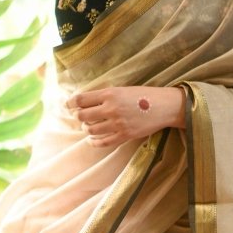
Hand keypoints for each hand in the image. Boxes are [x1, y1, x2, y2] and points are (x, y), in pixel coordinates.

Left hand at [67, 86, 185, 148]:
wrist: (164, 106)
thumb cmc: (143, 95)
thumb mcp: (122, 89)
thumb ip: (105, 96)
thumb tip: (85, 102)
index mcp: (110, 94)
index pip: (81, 99)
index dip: (71, 103)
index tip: (68, 105)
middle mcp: (111, 109)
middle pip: (83, 116)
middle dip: (79, 116)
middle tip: (81, 116)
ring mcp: (118, 123)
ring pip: (91, 130)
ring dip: (87, 129)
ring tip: (89, 127)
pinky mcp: (124, 135)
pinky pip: (103, 142)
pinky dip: (94, 142)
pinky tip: (92, 140)